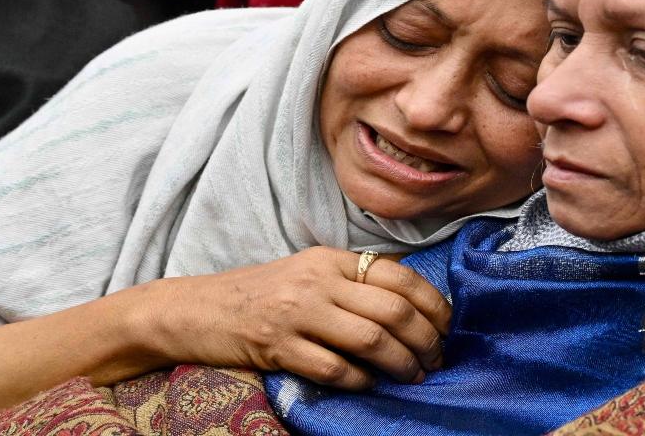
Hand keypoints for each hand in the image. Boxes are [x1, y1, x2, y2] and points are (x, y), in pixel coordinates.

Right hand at [131, 247, 450, 389]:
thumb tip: (411, 304)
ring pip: (371, 339)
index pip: (399, 276)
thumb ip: (351, 281)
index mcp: (329, 259)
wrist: (197, 309)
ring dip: (402, 364)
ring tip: (414, 376)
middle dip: (426, 340)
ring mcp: (295, 313)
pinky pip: (334, 368)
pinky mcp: (277, 346)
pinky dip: (360, 380)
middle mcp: (316, 280)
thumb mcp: (308, 273)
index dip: (433, 304)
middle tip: (436, 359)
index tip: (447, 327)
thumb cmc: (260, 294)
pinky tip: (368, 385)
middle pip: (393, 309)